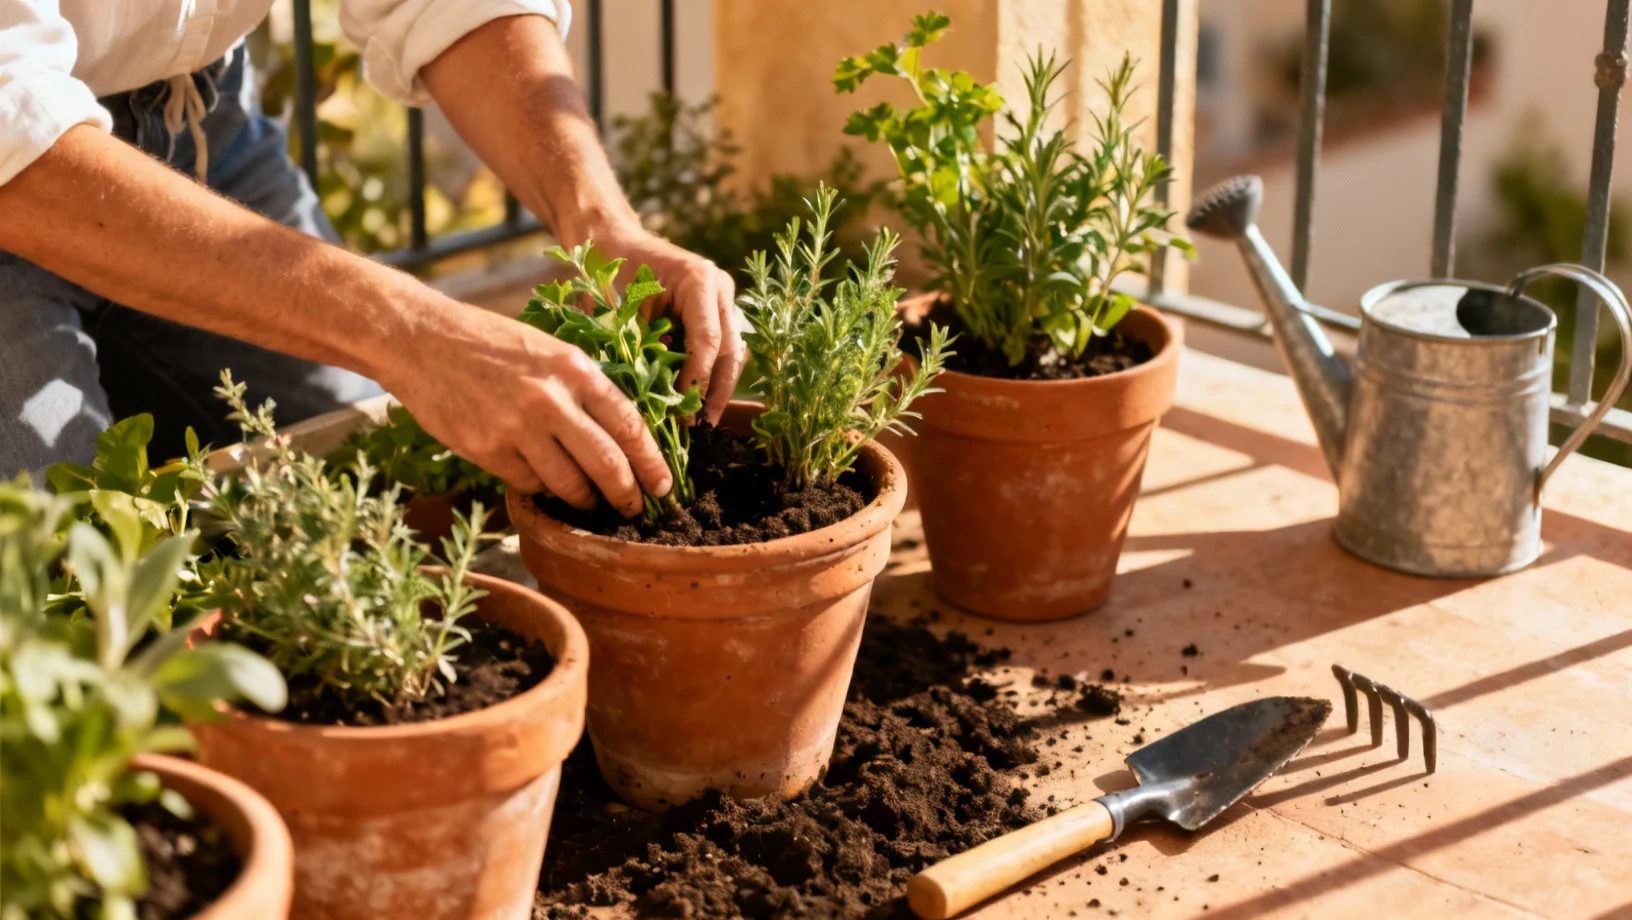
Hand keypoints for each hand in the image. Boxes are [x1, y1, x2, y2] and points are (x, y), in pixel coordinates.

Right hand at [378, 303, 671, 516]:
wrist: (421, 339)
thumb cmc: (490, 341)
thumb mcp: (549, 349)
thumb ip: (584, 386)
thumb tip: (623, 433)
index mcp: (574, 369)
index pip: (629, 425)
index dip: (651, 461)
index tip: (664, 483)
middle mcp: (551, 399)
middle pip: (607, 463)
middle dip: (627, 493)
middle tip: (636, 508)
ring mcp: (517, 428)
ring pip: (570, 483)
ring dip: (586, 499)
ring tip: (592, 502)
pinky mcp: (487, 450)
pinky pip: (530, 483)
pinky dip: (543, 489)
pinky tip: (546, 484)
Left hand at [593, 226, 743, 422]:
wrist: (612, 242)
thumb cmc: (608, 272)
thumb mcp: (619, 310)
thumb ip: (640, 349)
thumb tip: (654, 401)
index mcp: (699, 280)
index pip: (708, 341)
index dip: (696, 380)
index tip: (682, 412)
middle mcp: (720, 288)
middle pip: (730, 350)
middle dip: (716, 392)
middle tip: (704, 427)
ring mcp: (723, 298)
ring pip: (733, 352)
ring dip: (719, 388)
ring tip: (704, 422)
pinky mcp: (717, 311)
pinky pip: (722, 348)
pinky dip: (711, 376)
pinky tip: (698, 403)